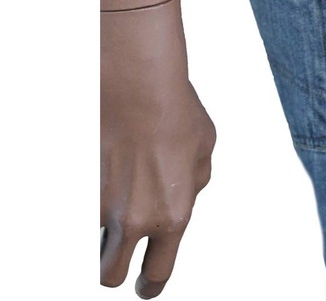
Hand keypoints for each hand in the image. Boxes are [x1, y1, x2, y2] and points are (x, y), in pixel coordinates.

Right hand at [100, 0, 216, 297]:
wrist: (139, 85)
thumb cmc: (177, 112)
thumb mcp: (204, 149)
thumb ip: (194, 182)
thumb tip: (186, 193)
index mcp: (173, 215)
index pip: (157, 274)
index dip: (151, 285)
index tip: (147, 286)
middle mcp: (134, 219)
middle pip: (111, 275)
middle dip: (118, 266)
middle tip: (123, 255)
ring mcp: (102, 204)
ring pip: (91, 240)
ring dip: (102, 229)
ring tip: (121, 193)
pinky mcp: (80, 187)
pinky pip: (86, 207)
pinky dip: (94, 197)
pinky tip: (108, 170)